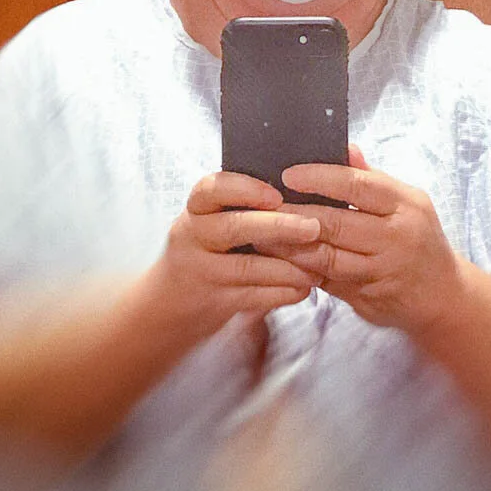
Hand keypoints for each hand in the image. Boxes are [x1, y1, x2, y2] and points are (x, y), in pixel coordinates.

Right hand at [141, 172, 323, 341]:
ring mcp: (200, 271)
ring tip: (319, 267)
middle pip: (234, 227)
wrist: (171, 301)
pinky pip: (252, 296)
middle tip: (314, 227)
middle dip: (278, 227)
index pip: (212, 188)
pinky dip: (282, 293)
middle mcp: (192, 236)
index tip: (277, 195)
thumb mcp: (213, 220)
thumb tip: (303, 189)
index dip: (245, 189)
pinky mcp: (213, 301)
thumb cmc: (207, 249)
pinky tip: (304, 288)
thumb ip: (245, 206)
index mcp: (197, 208)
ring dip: (287, 267)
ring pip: (246, 267)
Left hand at [259, 145, 469, 336]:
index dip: (320, 178)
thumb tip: (344, 147)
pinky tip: (279, 260)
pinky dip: (301, 270)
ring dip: (290, 246)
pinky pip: (328, 282)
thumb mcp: (406, 203)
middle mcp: (398, 237)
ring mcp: (384, 271)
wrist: (446, 296)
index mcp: (405, 205)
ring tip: (262, 233)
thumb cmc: (418, 239)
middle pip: (337, 223)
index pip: (358, 185)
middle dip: (295, 214)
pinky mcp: (370, 298)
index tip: (287, 175)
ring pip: (328, 257)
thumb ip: (372, 179)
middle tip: (263, 205)